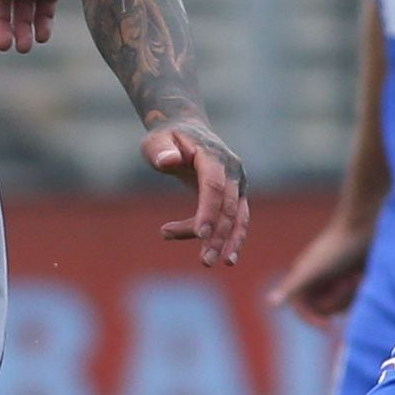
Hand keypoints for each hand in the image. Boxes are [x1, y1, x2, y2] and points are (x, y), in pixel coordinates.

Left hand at [146, 118, 250, 266]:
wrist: (186, 131)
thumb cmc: (167, 139)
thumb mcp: (156, 141)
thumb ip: (161, 151)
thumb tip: (167, 161)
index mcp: (213, 155)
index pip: (214, 186)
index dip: (208, 211)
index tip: (200, 235)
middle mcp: (232, 169)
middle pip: (228, 207)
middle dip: (218, 236)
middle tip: (205, 261)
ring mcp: (238, 183)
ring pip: (238, 217)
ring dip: (229, 242)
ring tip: (213, 263)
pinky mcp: (236, 195)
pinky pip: (234, 220)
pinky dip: (227, 238)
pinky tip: (215, 255)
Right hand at [265, 217, 371, 326]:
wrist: (364, 224)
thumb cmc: (338, 248)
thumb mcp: (314, 271)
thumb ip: (292, 287)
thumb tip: (270, 303)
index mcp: (303, 276)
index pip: (303, 308)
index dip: (312, 319)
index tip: (327, 327)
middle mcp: (318, 277)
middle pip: (327, 307)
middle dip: (339, 301)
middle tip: (348, 282)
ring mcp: (336, 275)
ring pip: (343, 302)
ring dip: (351, 294)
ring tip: (357, 277)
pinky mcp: (352, 272)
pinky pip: (354, 293)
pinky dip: (360, 289)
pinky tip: (363, 275)